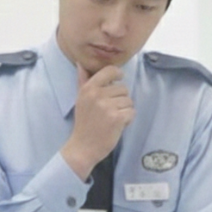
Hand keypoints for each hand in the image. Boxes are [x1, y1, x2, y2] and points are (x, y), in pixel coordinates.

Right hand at [61, 64, 134, 180]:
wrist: (83, 147)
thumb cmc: (84, 123)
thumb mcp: (80, 100)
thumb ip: (83, 81)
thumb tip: (80, 65)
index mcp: (88, 88)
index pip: (110, 70)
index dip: (118, 74)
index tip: (119, 78)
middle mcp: (97, 95)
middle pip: (123, 88)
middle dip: (121, 100)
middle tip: (110, 111)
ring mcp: (107, 107)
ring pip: (129, 101)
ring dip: (125, 110)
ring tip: (113, 119)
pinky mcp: (117, 118)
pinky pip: (132, 112)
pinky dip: (128, 120)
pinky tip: (117, 125)